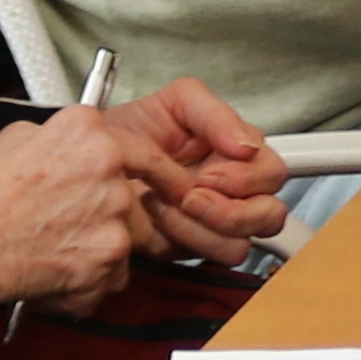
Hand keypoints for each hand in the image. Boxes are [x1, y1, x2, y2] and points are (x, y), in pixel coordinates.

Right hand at [0, 110, 158, 315]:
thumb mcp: (19, 139)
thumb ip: (64, 141)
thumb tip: (80, 149)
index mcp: (91, 135)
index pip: (147, 152)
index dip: (160, 173)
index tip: (173, 187)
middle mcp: (112, 173)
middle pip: (135, 202)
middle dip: (111, 218)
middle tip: (70, 229)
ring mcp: (114, 222)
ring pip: (126, 242)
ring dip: (101, 251)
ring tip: (54, 251)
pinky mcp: (105, 265)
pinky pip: (110, 278)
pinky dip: (87, 283)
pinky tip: (51, 274)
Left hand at [89, 74, 288, 263]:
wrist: (88, 162)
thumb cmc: (130, 130)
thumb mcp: (176, 102)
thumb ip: (216, 115)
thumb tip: (247, 145)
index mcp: (237, 154)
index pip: (272, 173)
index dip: (246, 177)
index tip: (210, 170)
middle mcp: (233, 191)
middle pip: (269, 214)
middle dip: (230, 209)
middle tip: (192, 194)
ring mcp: (214, 222)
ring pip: (242, 243)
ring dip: (204, 226)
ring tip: (169, 204)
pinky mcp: (192, 245)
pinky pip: (209, 257)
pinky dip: (187, 239)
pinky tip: (161, 219)